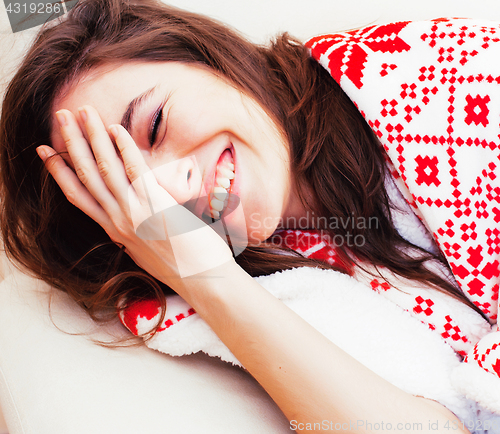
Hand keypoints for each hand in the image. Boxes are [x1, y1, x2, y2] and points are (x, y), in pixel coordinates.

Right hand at [37, 105, 233, 286]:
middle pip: (86, 175)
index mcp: (115, 230)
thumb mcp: (148, 249)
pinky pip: (135, 171)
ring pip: (105, 169)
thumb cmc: (182, 266)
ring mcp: (134, 213)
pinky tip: (116, 129)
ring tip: (83, 112)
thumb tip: (134, 221)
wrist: (203, 281)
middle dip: (71, 143)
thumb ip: (136, 232)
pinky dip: (125, 148)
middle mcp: (118, 221)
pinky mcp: (155, 206)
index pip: (78, 195)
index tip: (45, 151)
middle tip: (61, 115)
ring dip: (92, 137)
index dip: (59, 171)